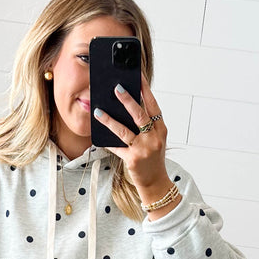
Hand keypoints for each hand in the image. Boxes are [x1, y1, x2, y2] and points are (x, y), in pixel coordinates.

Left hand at [93, 75, 176, 209]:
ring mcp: (143, 149)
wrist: (156, 183)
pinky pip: (117, 147)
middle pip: (139, 115)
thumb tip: (129, 106)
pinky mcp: (132, 160)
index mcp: (161, 129)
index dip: (145, 90)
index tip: (137, 76)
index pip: (153, 105)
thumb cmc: (153, 158)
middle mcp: (154, 138)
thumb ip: (147, 124)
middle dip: (127, 100)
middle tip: (116, 88)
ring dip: (110, 120)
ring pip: (124, 130)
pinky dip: (107, 142)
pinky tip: (98, 135)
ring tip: (98, 111)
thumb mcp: (155, 139)